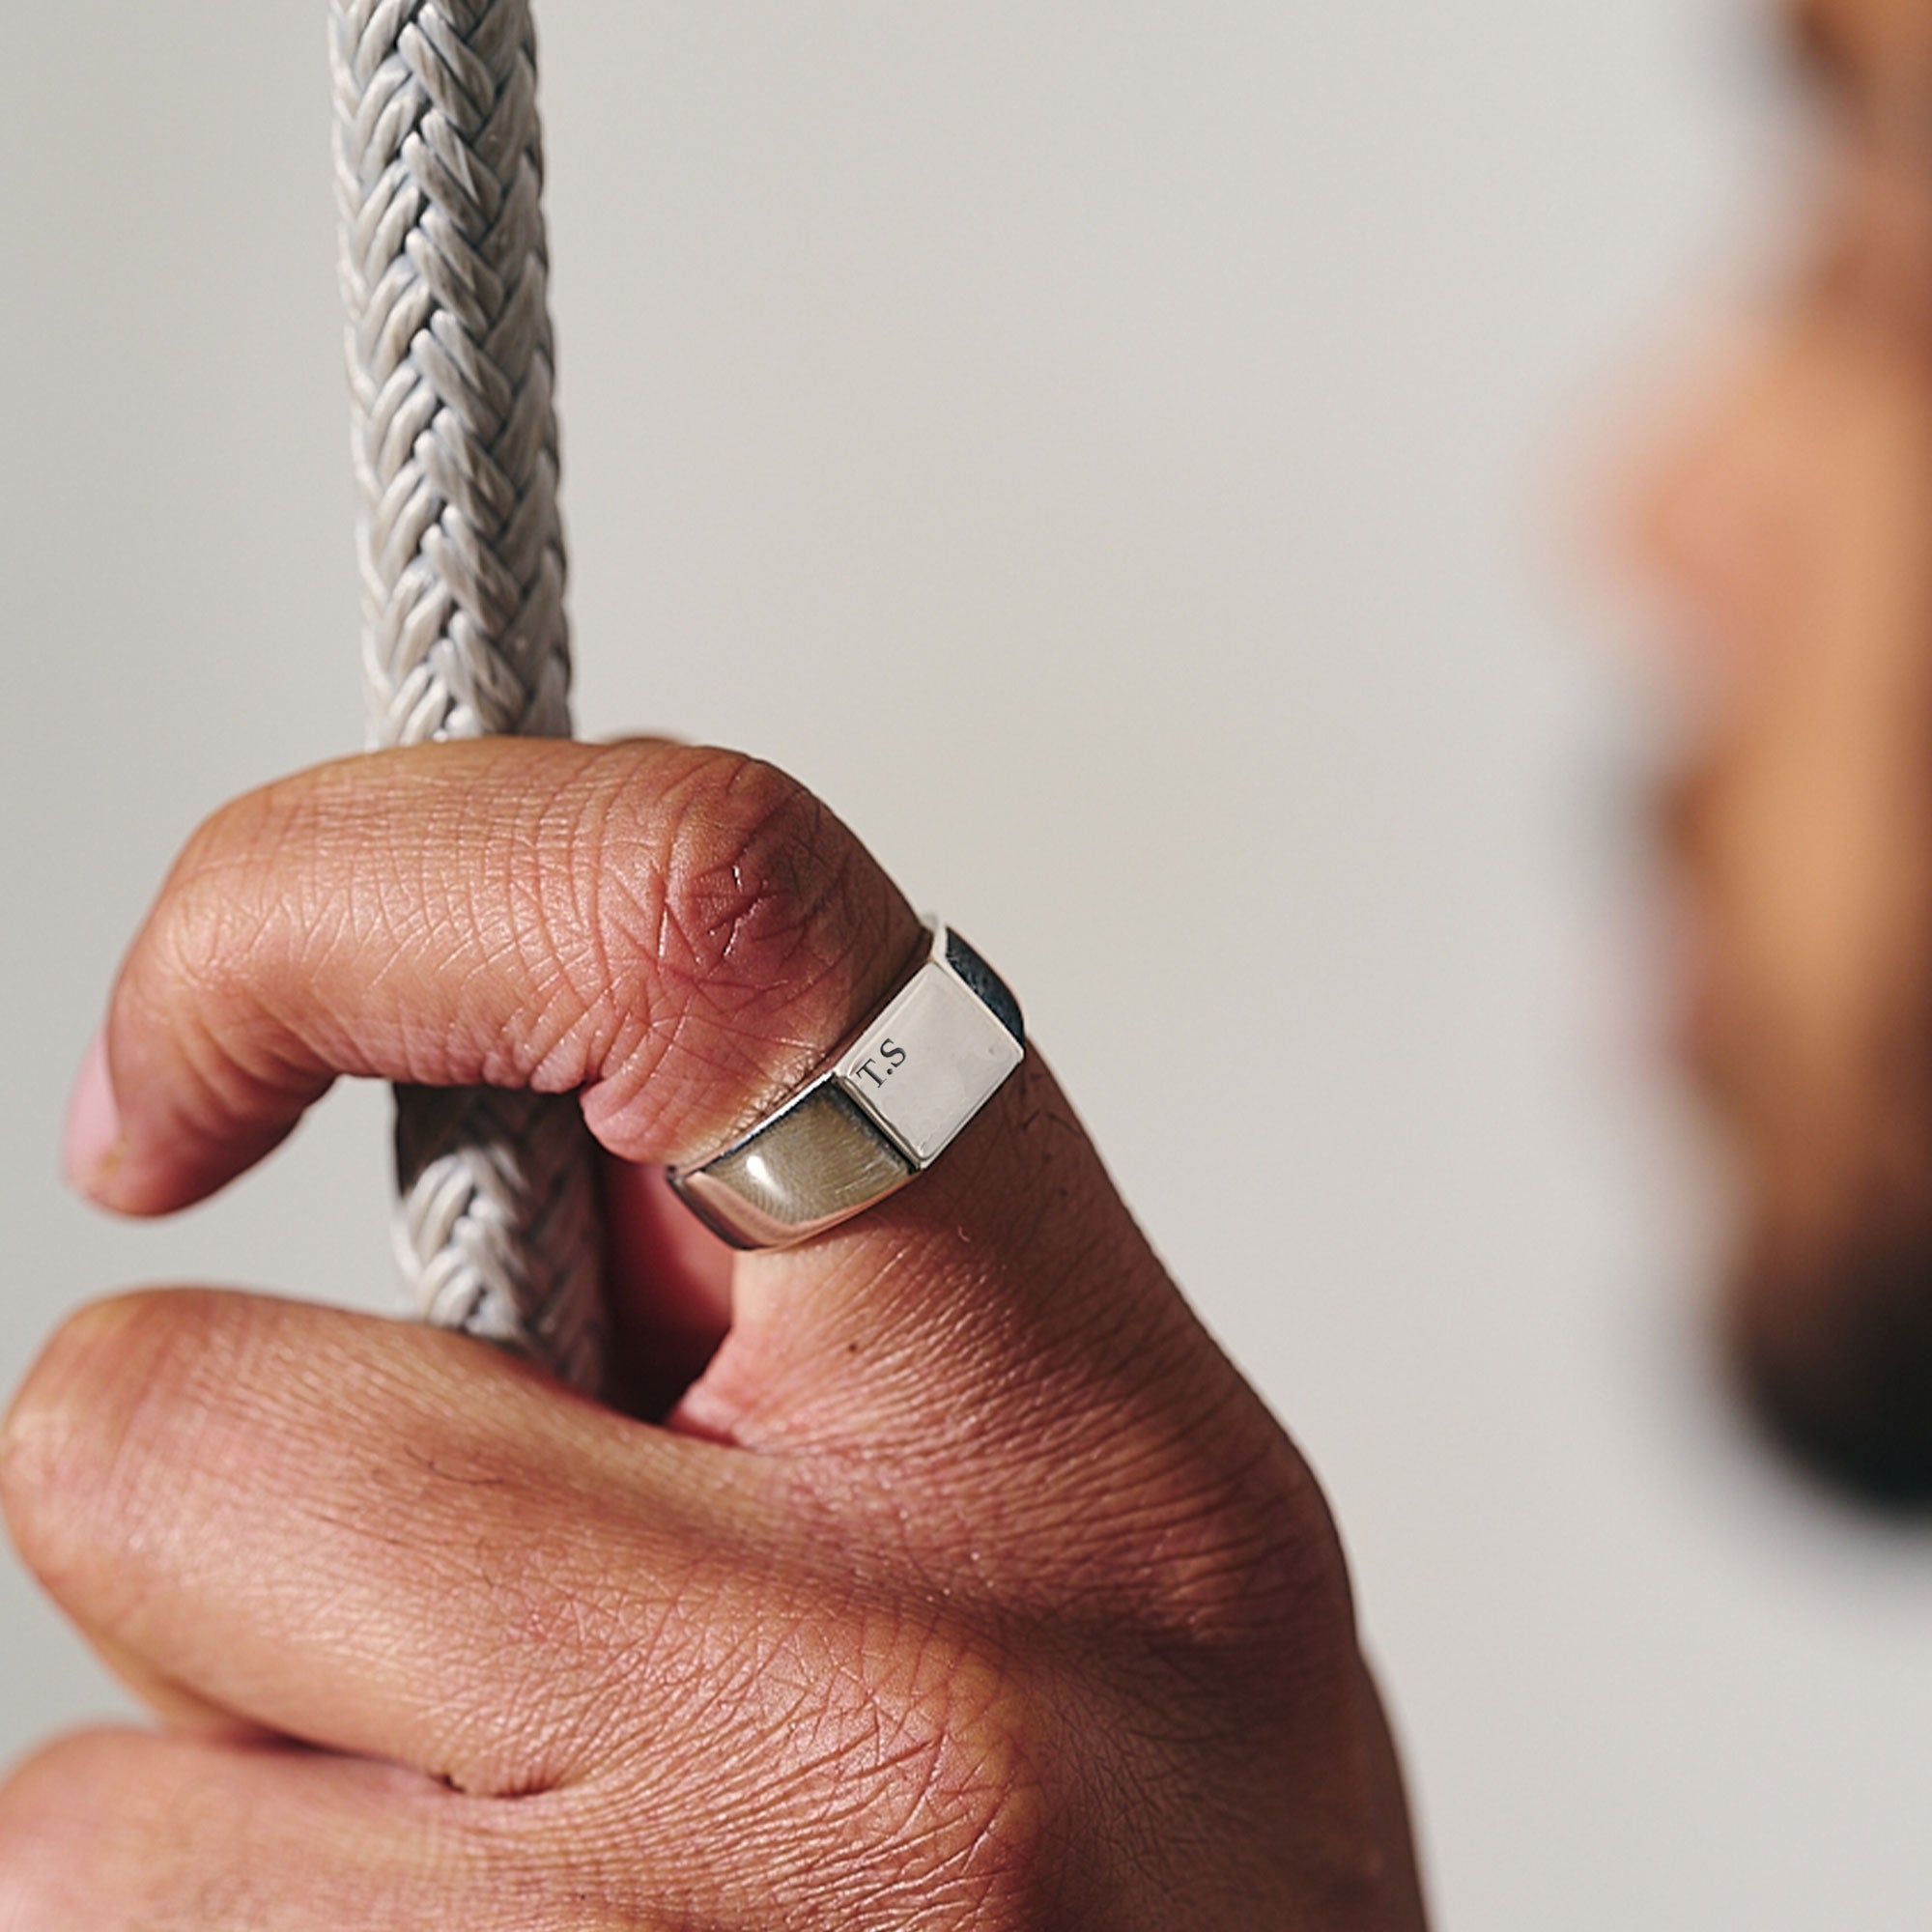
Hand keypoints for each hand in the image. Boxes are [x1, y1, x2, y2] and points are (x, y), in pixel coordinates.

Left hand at [0, 740, 1425, 1929]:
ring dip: (256, 1777)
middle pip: (157, 1432)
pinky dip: (256, 1929)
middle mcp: (864, 1687)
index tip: (182, 1081)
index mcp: (1023, 1376)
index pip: (655, 913)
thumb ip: (745, 1219)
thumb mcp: (1047, 1415)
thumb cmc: (1146, 1784)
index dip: (315, 907)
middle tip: (485, 1572)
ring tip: (549, 1820)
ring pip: (89, 1803)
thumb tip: (397, 1081)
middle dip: (234, 1489)